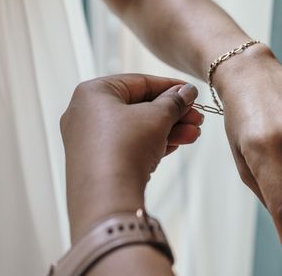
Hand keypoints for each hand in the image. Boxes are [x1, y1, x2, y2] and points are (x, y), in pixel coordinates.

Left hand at [61, 74, 202, 240]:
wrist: (106, 199)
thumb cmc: (126, 147)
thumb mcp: (157, 117)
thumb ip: (174, 101)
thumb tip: (186, 92)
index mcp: (93, 92)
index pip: (139, 82)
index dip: (170, 87)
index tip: (192, 93)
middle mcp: (84, 112)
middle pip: (138, 106)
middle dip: (172, 113)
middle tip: (197, 119)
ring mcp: (86, 139)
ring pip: (134, 128)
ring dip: (166, 130)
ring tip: (193, 135)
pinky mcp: (93, 162)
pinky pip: (126, 145)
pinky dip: (150, 143)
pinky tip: (174, 146)